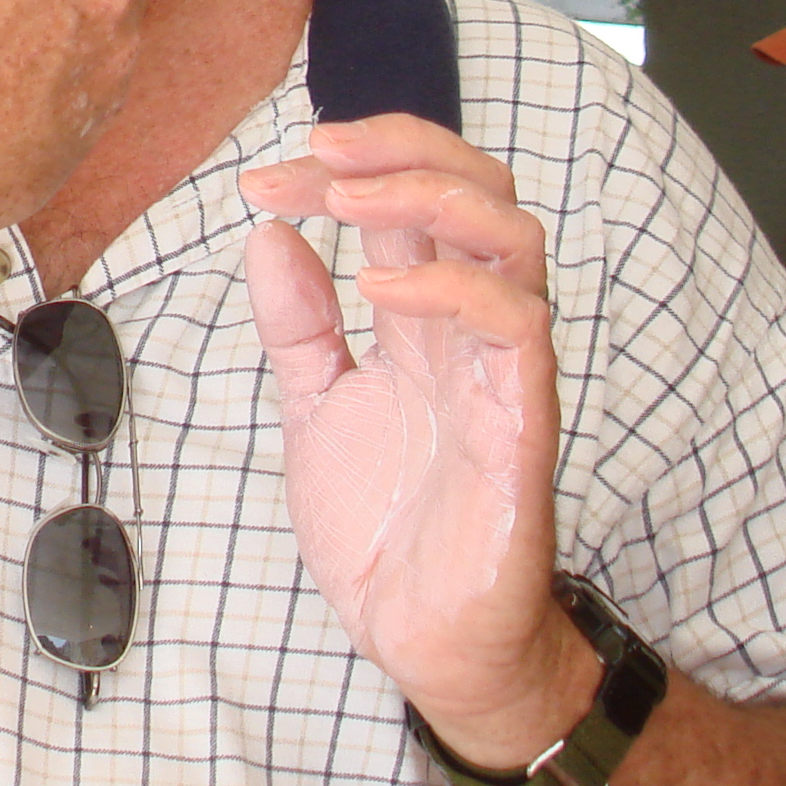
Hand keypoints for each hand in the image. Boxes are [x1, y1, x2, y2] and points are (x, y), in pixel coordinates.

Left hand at [241, 116, 591, 767]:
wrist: (421, 640)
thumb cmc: (386, 528)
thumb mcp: (314, 408)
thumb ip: (300, 326)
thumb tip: (271, 234)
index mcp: (420, 320)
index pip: (408, 202)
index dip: (346, 168)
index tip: (265, 177)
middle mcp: (467, 331)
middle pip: (477, 190)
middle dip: (402, 147)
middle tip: (318, 146)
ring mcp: (500, 371)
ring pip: (512, 236)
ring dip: (430, 192)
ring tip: (348, 192)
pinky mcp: (520, 425)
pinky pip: (514, 327)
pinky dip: (449, 287)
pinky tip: (379, 284)